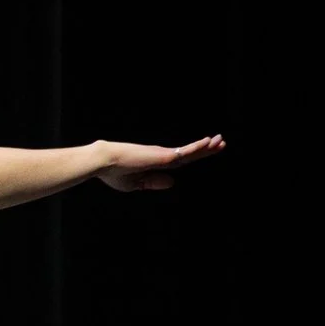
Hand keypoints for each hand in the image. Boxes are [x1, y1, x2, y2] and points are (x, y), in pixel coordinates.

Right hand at [96, 134, 224, 191]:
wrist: (103, 163)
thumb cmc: (113, 173)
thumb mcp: (136, 184)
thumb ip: (154, 182)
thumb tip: (173, 182)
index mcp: (155, 164)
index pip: (180, 161)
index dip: (194, 156)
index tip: (205, 152)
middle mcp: (161, 156)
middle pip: (189, 154)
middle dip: (205, 149)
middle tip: (221, 143)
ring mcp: (163, 155)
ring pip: (189, 152)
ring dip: (206, 147)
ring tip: (221, 141)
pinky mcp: (162, 155)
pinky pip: (184, 152)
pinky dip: (197, 147)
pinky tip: (209, 143)